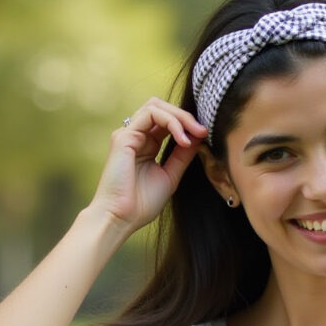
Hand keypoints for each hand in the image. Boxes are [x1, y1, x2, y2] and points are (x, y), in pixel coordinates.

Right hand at [90, 97, 208, 234]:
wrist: (120, 218)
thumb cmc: (141, 204)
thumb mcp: (170, 175)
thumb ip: (182, 156)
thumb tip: (198, 137)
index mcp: (146, 144)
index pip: (167, 120)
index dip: (187, 124)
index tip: (205, 135)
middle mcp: (136, 135)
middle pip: (161, 107)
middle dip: (185, 116)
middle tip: (203, 131)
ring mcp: (128, 134)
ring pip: (156, 106)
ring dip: (180, 116)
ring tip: (195, 132)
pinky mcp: (123, 136)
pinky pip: (150, 115)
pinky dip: (171, 122)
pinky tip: (183, 139)